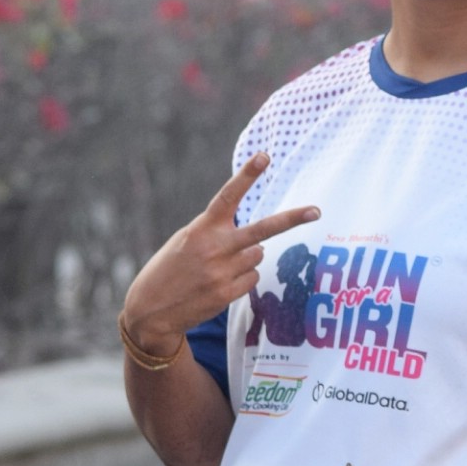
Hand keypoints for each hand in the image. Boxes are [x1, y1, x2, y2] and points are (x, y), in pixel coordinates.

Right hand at [121, 153, 318, 353]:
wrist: (150, 309)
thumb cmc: (170, 269)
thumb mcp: (186, 241)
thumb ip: (216, 234)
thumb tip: (256, 243)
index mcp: (201, 228)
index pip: (228, 196)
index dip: (246, 175)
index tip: (264, 156)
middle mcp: (214, 247)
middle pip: (262, 230)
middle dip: (292, 219)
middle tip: (316, 211)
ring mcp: (222, 272)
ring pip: (258, 255)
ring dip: (246, 258)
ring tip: (219, 267)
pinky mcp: (227, 293)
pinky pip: (252, 277)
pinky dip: (242, 278)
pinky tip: (219, 283)